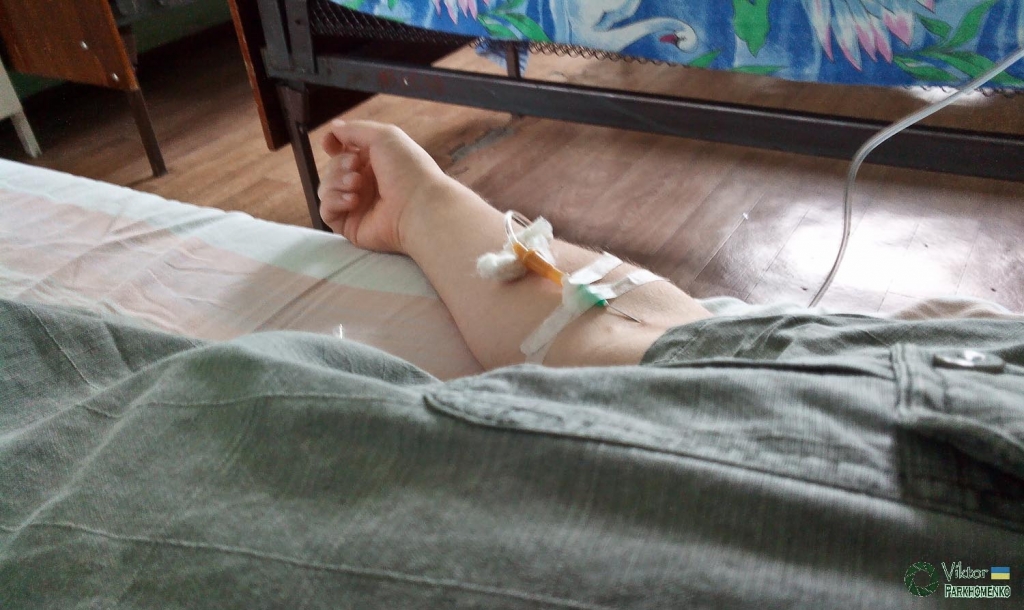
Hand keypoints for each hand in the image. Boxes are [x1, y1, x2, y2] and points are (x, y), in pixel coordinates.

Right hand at [318, 120, 453, 253]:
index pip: (343, 152)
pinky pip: (326, 211)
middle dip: (339, 165)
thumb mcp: (383, 136)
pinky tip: (353, 200)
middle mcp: (365, 183)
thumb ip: (355, 130)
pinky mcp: (351, 225)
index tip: (329, 143)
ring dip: (336, 182)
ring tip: (357, 185)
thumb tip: (333, 129)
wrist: (419, 206)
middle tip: (356, 168)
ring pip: (325, 189)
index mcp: (375, 162)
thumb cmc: (408, 169)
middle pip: (331, 169)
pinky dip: (334, 202)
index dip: (332, 145)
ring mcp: (357, 205)